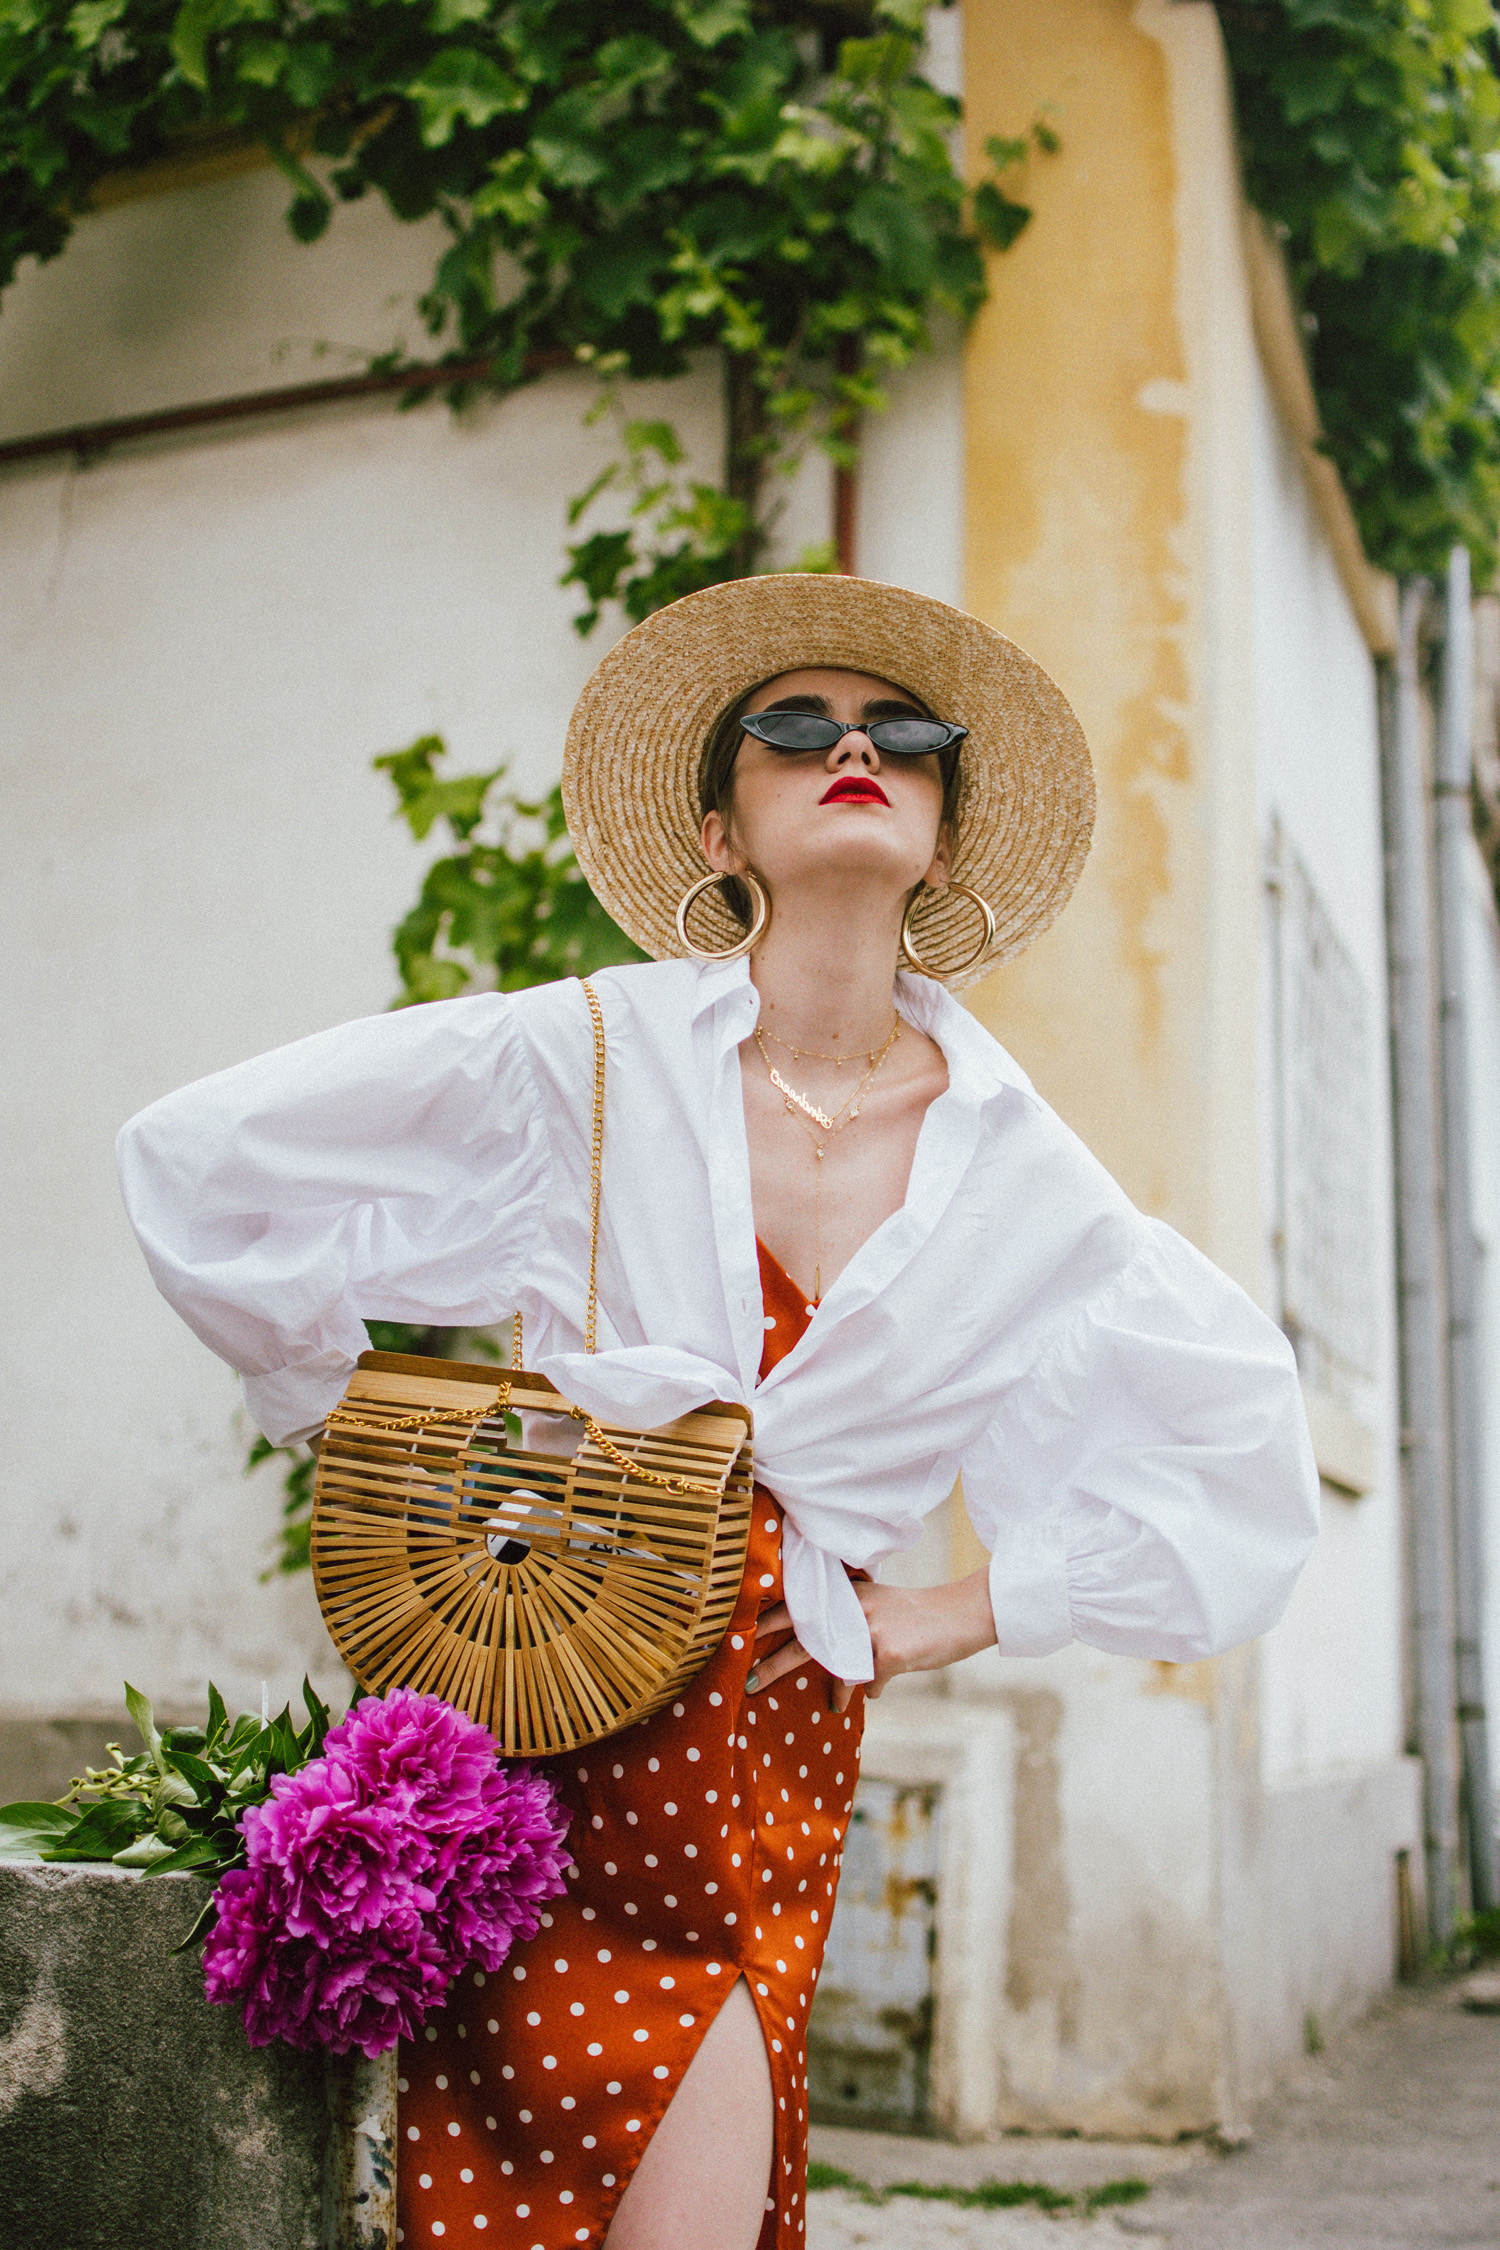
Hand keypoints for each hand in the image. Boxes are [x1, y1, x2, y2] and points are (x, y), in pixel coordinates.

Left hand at [746, 1568, 996, 1711]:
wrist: (961, 1614)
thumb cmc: (918, 1616)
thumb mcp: (879, 1606)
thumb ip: (851, 1623)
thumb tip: (830, 1659)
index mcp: (848, 1596)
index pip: (800, 1605)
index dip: (769, 1620)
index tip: (741, 1636)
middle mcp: (854, 1610)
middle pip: (804, 1640)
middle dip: (773, 1663)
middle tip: (749, 1682)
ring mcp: (871, 1631)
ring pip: (836, 1668)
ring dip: (833, 1690)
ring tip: (831, 1706)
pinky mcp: (890, 1653)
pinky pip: (867, 1684)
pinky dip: (873, 1689)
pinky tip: (882, 1687)